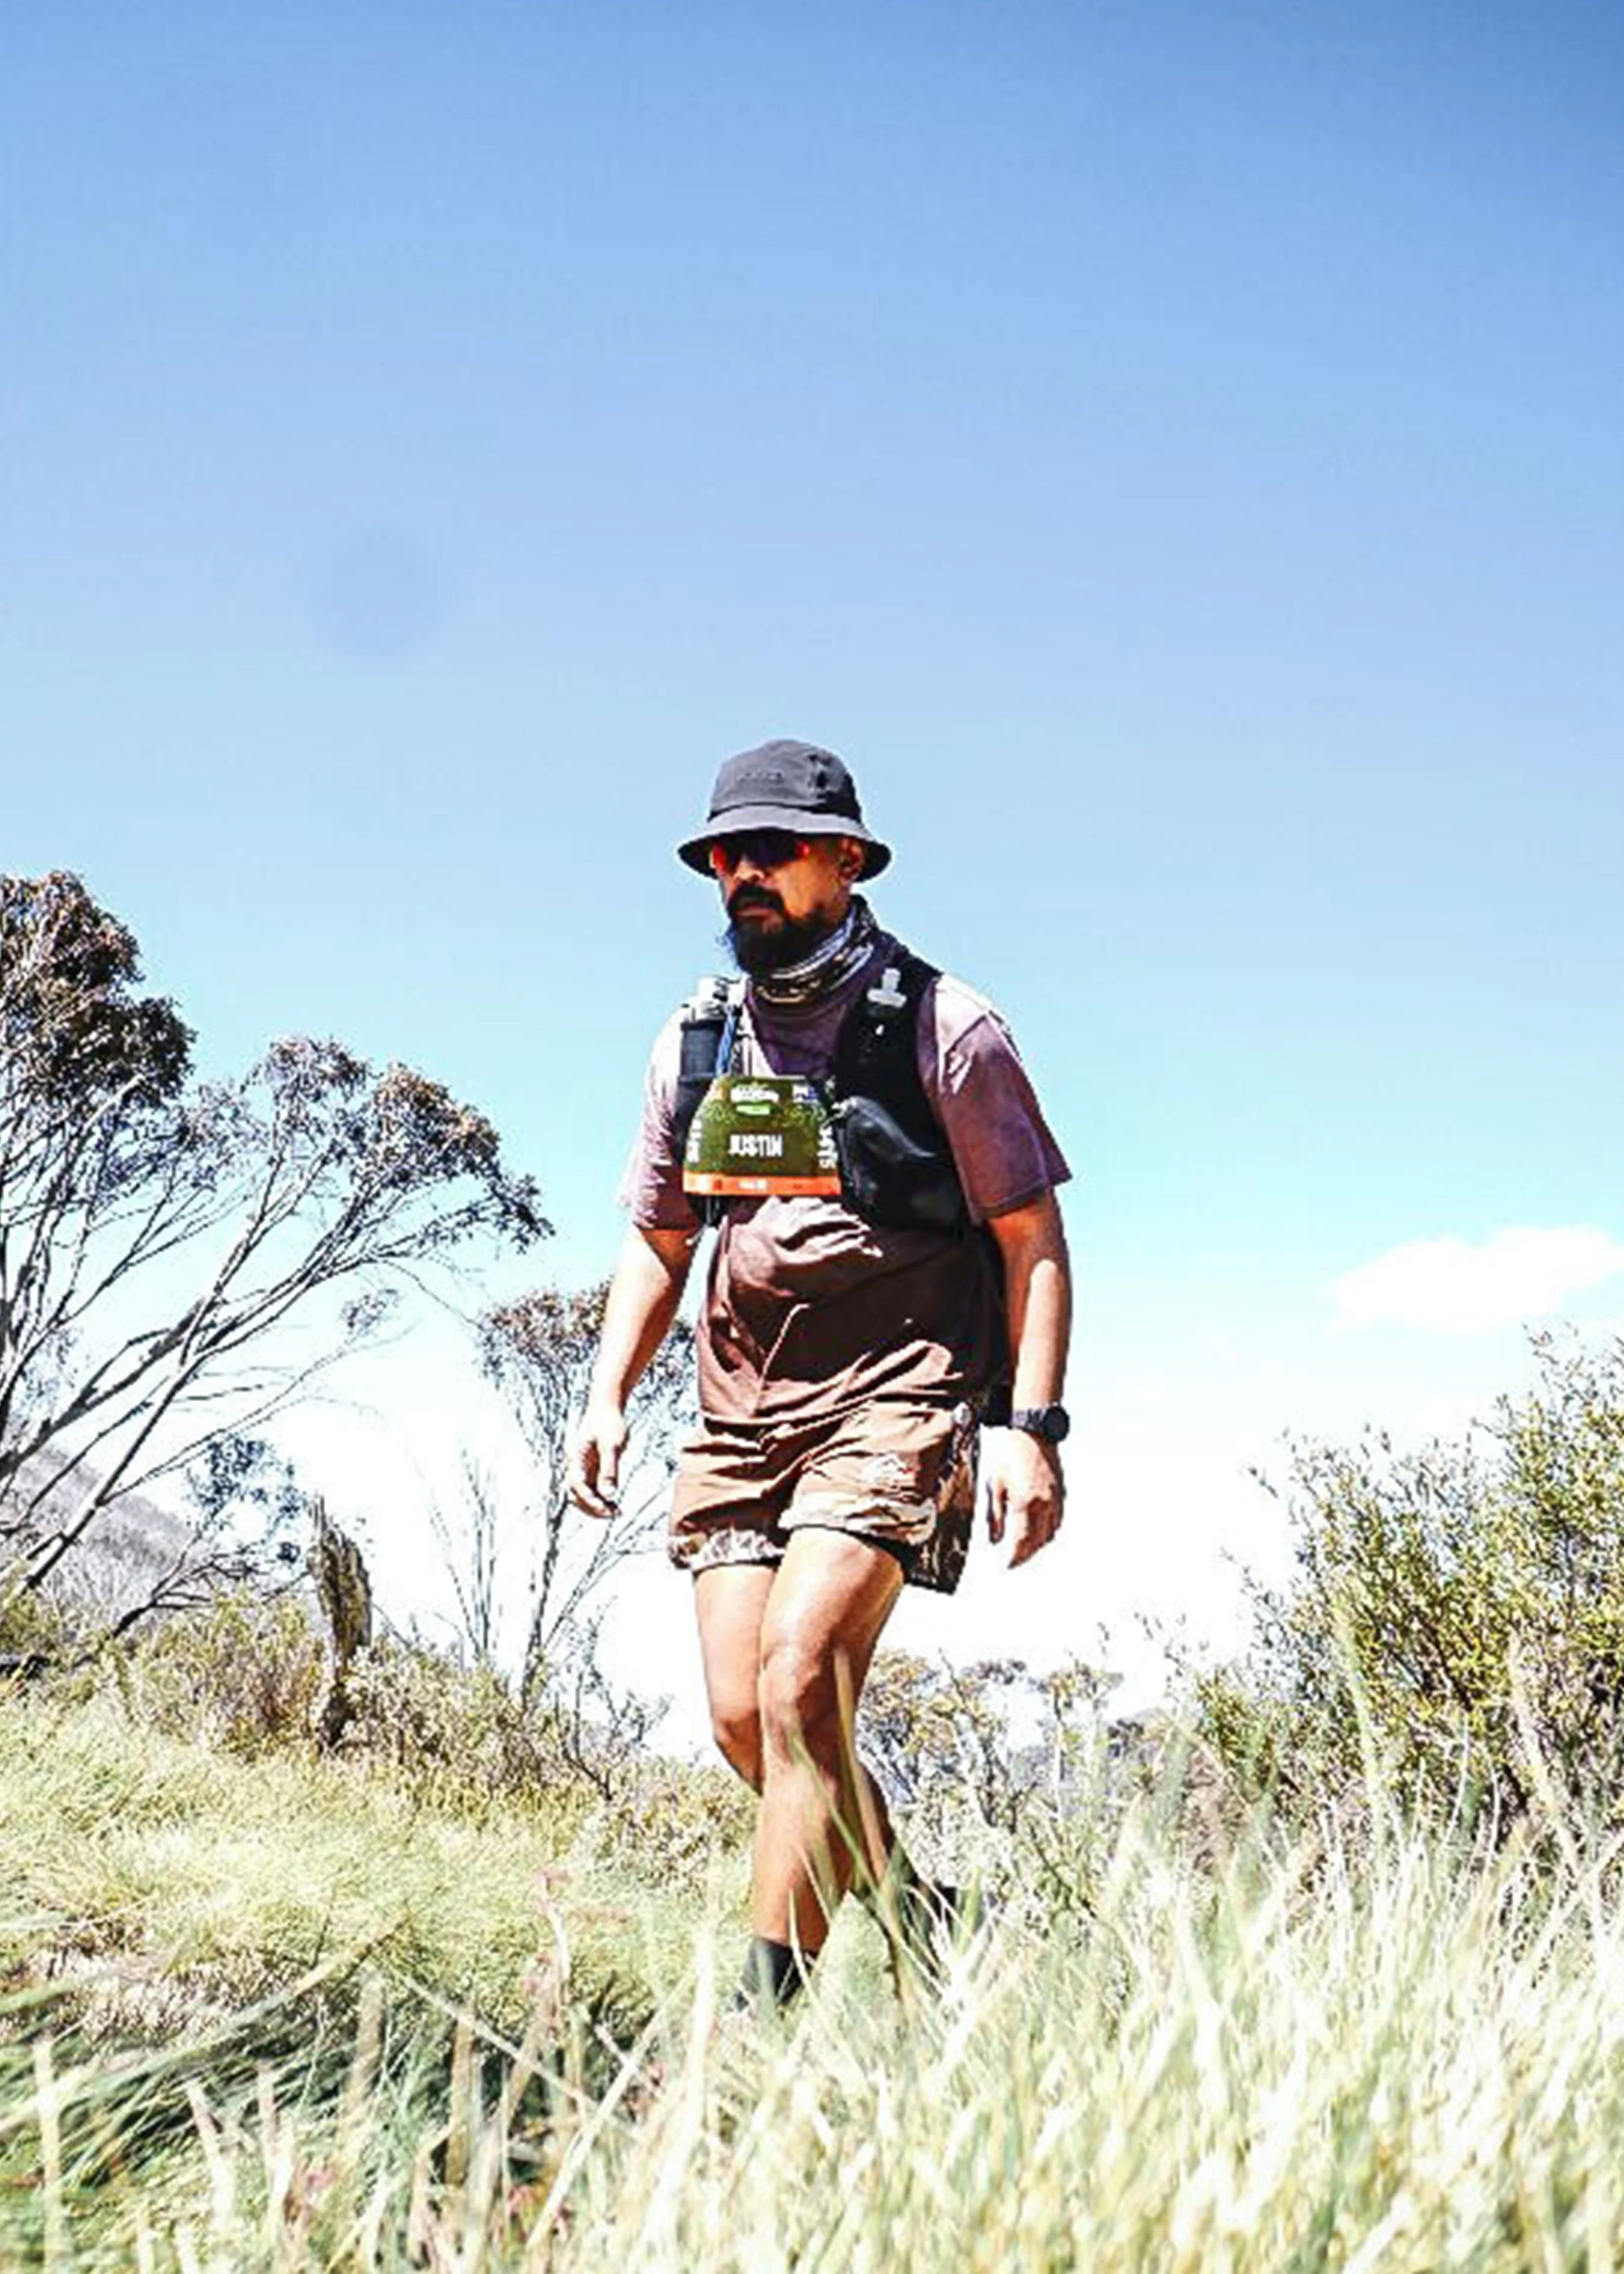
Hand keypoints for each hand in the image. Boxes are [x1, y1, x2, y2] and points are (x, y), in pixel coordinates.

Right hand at [567, 1399, 627, 1519]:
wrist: (606, 1404)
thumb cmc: (609, 1422)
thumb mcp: (612, 1446)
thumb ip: (609, 1471)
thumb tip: (609, 1494)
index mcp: (576, 1458)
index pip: (577, 1486)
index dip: (590, 1500)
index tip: (606, 1509)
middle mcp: (575, 1465)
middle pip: (576, 1494)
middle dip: (592, 1507)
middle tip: (612, 1514)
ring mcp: (582, 1466)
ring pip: (583, 1494)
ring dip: (596, 1504)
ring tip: (615, 1512)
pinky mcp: (591, 1466)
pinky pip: (592, 1487)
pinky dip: (601, 1496)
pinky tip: (615, 1502)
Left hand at [985, 1430, 1063, 1567]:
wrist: (1034, 1436)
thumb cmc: (1011, 1457)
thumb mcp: (996, 1485)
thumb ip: (995, 1516)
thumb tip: (994, 1540)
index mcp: (1026, 1503)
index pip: (1022, 1541)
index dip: (1015, 1557)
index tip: (1007, 1566)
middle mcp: (1044, 1505)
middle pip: (1037, 1542)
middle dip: (1026, 1555)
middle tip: (1014, 1562)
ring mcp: (1056, 1501)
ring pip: (1049, 1535)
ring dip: (1037, 1546)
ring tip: (1024, 1550)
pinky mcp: (1061, 1496)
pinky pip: (1057, 1522)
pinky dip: (1047, 1533)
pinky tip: (1038, 1534)